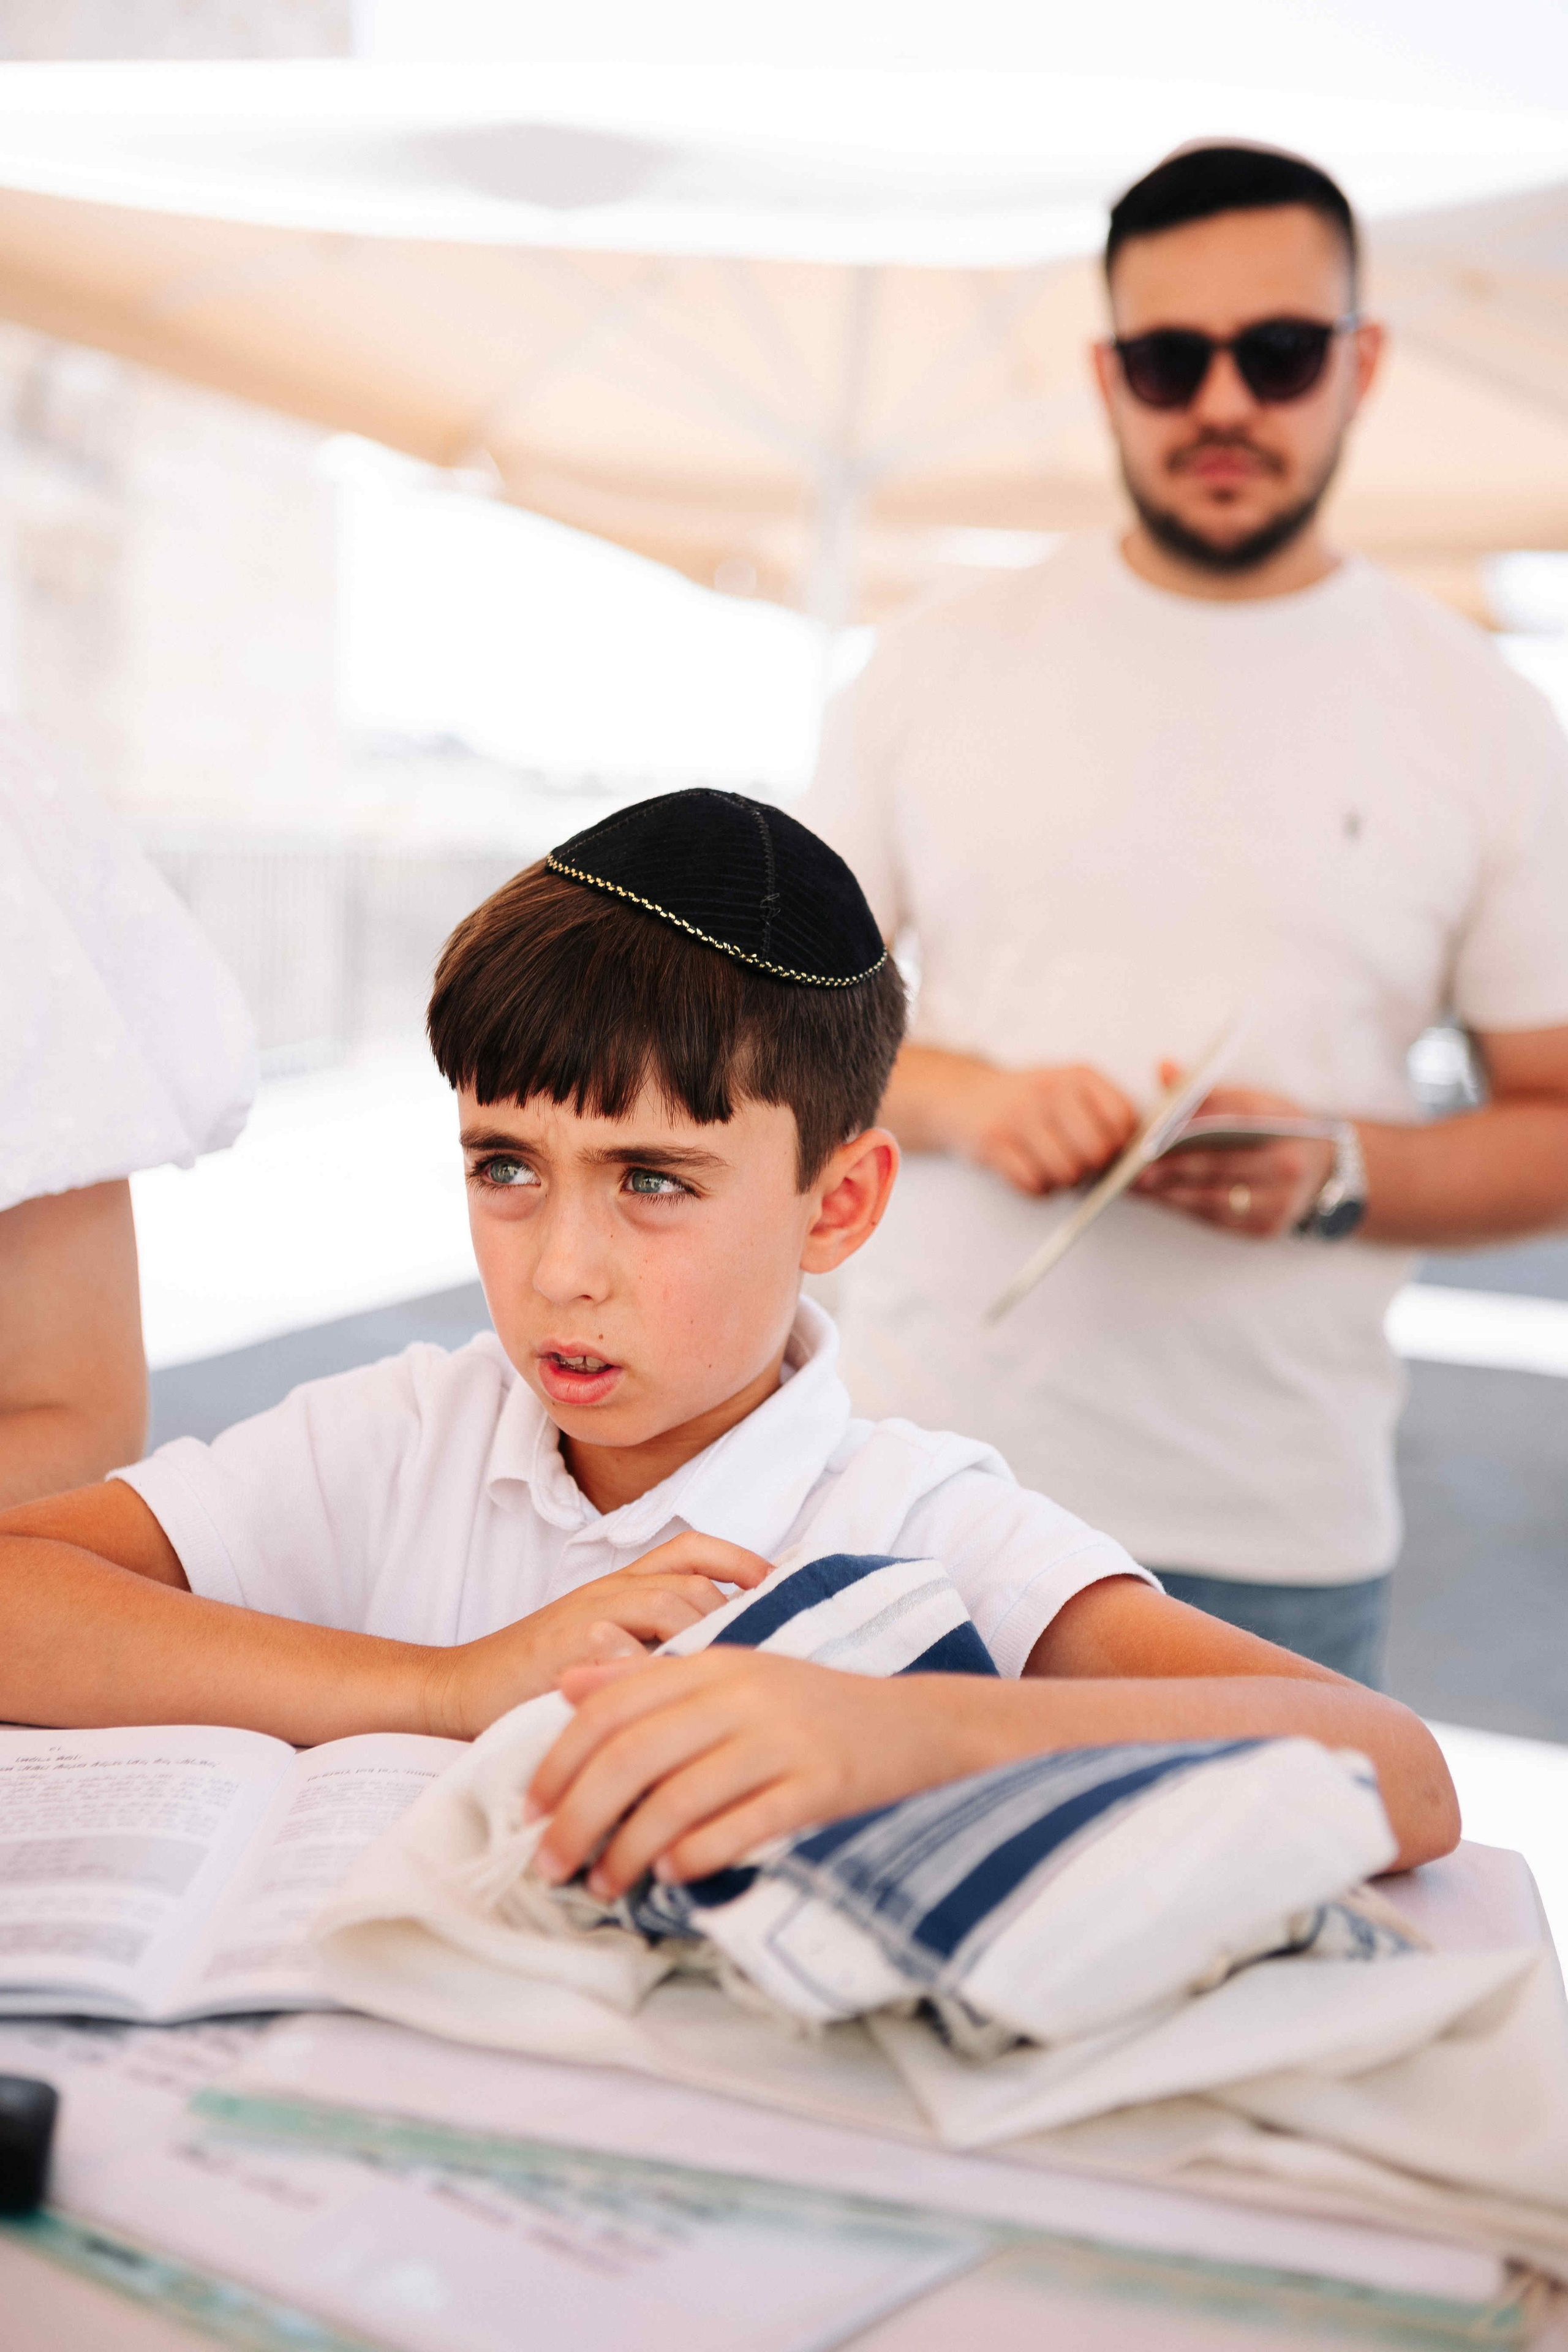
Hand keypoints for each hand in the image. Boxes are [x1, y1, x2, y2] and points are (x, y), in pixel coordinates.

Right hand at [421, 1533, 771, 1739]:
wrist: (460, 1687)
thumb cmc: (535, 1674)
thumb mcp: (600, 1643)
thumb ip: (650, 1638)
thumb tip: (720, 1655)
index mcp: (619, 1583)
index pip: (690, 1549)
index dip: (738, 1558)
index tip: (778, 1582)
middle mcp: (608, 1590)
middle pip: (693, 1581)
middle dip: (735, 1610)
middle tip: (762, 1651)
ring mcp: (589, 1618)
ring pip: (671, 1604)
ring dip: (707, 1635)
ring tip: (725, 1677)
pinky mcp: (569, 1652)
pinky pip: (631, 1650)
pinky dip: (664, 1669)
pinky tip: (684, 1699)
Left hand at [525, 1650, 995, 1897]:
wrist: (920, 1728)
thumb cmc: (812, 1708)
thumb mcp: (732, 1677)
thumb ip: (649, 1678)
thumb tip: (569, 1684)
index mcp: (714, 1663)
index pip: (611, 1707)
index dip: (559, 1760)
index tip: (529, 1809)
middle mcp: (742, 1695)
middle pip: (631, 1756)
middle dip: (577, 1817)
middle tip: (547, 1865)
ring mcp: (782, 1740)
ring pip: (677, 1798)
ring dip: (627, 1851)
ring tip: (604, 1887)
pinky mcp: (819, 1787)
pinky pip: (742, 1824)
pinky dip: (697, 1853)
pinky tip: (671, 1876)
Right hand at [944, 1062, 1138, 1196]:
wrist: (964, 1097)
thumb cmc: (1028, 1101)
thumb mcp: (1070, 1088)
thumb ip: (1105, 1114)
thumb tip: (1135, 1159)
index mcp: (1078, 1075)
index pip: (1122, 1120)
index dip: (1120, 1147)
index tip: (1107, 1152)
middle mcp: (1050, 1089)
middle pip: (1096, 1153)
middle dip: (1091, 1170)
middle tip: (1078, 1165)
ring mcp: (1020, 1115)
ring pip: (1066, 1174)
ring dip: (1061, 1182)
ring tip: (1049, 1165)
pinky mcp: (994, 1142)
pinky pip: (1034, 1186)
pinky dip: (1036, 1188)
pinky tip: (1028, 1169)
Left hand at [1133, 1065, 1334, 1238]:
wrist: (1326, 1169)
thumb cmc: (1278, 1129)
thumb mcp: (1255, 1100)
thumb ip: (1207, 1089)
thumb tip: (1163, 1068)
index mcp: (1283, 1124)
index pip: (1227, 1123)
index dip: (1183, 1130)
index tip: (1148, 1136)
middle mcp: (1286, 1165)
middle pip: (1216, 1164)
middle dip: (1169, 1167)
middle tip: (1132, 1167)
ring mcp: (1280, 1201)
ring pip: (1213, 1198)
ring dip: (1170, 1193)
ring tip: (1137, 1185)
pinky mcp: (1267, 1228)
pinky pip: (1218, 1219)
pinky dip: (1186, 1208)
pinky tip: (1161, 1198)